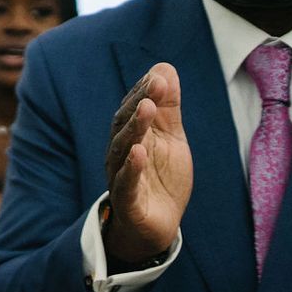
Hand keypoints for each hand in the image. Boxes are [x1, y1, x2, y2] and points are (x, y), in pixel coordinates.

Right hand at [103, 63, 191, 264]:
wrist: (157, 224)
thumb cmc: (160, 177)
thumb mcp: (171, 137)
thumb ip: (168, 106)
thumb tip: (164, 67)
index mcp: (131, 136)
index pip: (133, 108)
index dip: (145, 91)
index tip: (160, 76)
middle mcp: (120, 153)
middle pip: (125, 125)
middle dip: (139, 104)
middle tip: (155, 86)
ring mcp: (121, 176)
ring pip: (123, 150)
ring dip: (134, 129)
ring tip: (147, 110)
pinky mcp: (129, 202)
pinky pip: (126, 183)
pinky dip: (131, 168)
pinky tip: (139, 153)